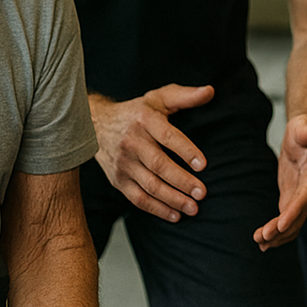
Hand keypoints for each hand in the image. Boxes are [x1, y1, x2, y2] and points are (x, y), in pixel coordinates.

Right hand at [90, 84, 214, 221]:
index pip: (167, 136)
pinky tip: (175, 215)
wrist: (96, 125)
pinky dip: (157, 209)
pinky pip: (138, 199)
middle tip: (202, 192)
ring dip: (173, 199)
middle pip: (159, 165)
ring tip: (194, 207)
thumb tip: (210, 92)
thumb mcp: (158, 98)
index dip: (185, 150)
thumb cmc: (137, 112)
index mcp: (144, 120)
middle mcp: (132, 142)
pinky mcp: (118, 180)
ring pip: (150, 185)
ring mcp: (124, 163)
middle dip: (182, 181)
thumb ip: (185, 96)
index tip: (203, 165)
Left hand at [253, 114, 306, 249]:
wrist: (305, 135)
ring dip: (278, 235)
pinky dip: (277, 232)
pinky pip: (288, 219)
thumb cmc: (303, 129)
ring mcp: (304, 196)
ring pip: (294, 222)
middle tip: (263, 237)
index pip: (306, 195)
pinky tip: (263, 241)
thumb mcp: (303, 125)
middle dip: (283, 228)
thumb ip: (305, 130)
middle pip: (300, 214)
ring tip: (259, 242)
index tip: (281, 224)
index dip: (295, 210)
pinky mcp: (294, 199)